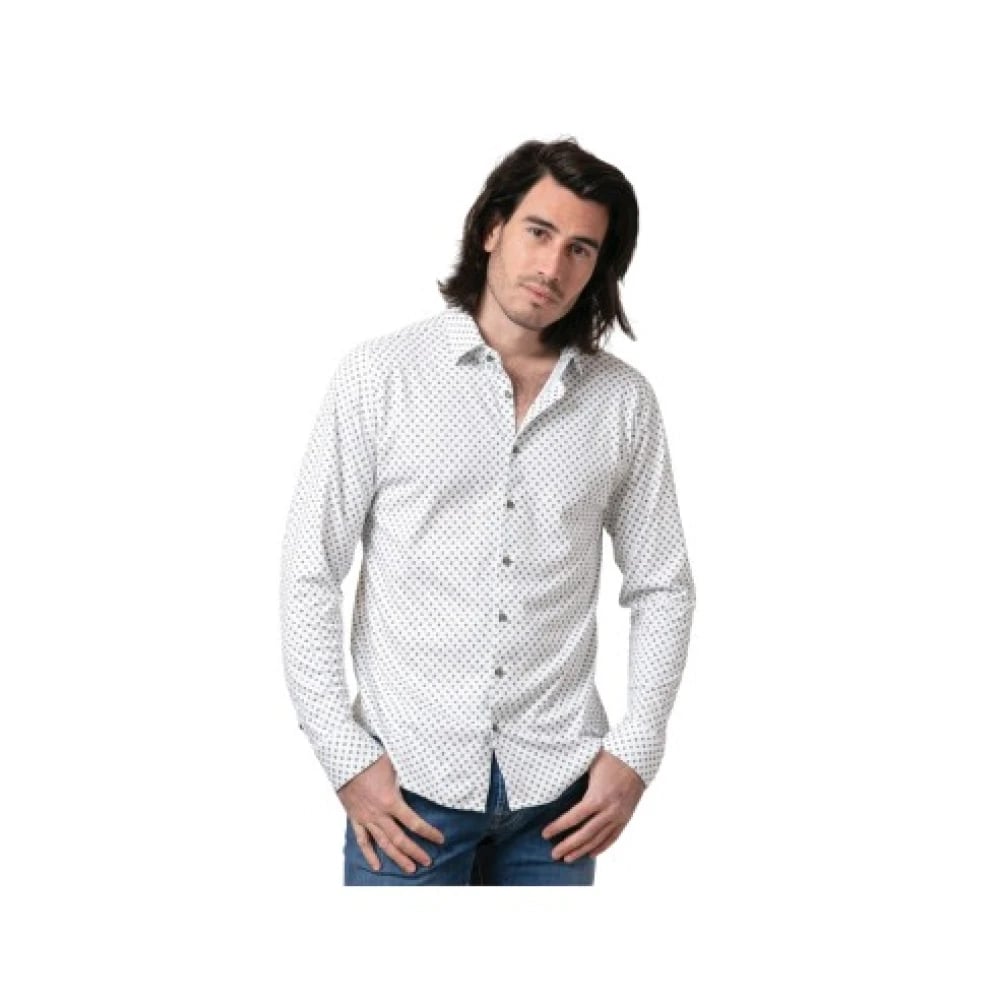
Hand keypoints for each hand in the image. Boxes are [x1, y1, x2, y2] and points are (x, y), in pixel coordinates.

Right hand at [336, 752, 445, 872]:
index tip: (440, 839)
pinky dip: (369, 854)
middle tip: (427, 861)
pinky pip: (362, 840)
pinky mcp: (355, 818)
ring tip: (410, 869)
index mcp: (390, 801)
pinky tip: (377, 866)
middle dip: (415, 852)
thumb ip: (407, 776)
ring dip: (397, 857)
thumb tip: (423, 777)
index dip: (428, 832)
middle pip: (400, 839)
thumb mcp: (394, 765)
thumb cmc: (370, 758)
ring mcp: (366, 818)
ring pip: (383, 844)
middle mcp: (379, 814)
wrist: (343, 759)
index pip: (414, 822)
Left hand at [540, 749, 645, 862]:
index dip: (558, 827)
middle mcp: (609, 811)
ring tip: (568, 859)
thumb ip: (577, 782)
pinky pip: (612, 837)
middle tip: (554, 854)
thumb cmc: (609, 759)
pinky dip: (601, 847)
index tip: (545, 834)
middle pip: (585, 834)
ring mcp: (619, 816)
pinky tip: (591, 854)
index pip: (573, 818)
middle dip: (568, 846)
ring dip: (582, 850)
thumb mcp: (589, 767)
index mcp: (597, 797)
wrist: (637, 759)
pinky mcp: (626, 818)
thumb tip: (556, 790)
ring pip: (598, 839)